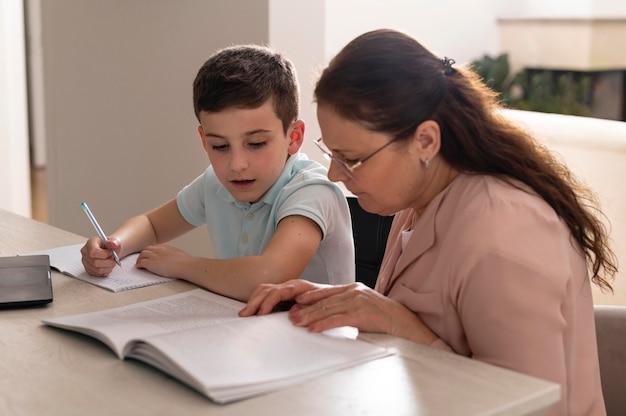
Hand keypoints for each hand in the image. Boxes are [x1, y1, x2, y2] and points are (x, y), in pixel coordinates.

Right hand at [81, 236, 120, 276]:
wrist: (109, 250)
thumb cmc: (110, 245)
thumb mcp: (115, 241)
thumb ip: (114, 242)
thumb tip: (112, 243)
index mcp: (90, 243)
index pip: (93, 251)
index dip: (104, 254)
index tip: (111, 252)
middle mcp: (85, 252)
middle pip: (95, 262)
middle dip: (108, 262)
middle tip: (114, 258)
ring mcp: (85, 261)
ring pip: (97, 269)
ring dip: (108, 267)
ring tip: (112, 262)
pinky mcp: (88, 269)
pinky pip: (98, 274)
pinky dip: (106, 271)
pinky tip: (108, 265)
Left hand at [135, 244, 189, 277]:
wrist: (184, 265)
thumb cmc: (185, 262)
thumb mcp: (179, 255)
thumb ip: (174, 255)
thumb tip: (175, 258)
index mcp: (166, 247)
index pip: (154, 247)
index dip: (150, 251)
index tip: (149, 255)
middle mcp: (158, 250)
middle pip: (146, 250)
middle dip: (143, 254)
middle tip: (142, 259)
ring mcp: (154, 256)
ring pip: (142, 255)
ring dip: (139, 259)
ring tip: (139, 263)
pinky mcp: (151, 263)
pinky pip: (141, 263)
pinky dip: (139, 265)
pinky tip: (139, 268)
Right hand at [239, 279, 323, 315]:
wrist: (333, 296)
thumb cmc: (328, 300)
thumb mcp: (322, 305)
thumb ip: (308, 308)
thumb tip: (293, 313)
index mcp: (298, 287)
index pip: (278, 292)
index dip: (267, 303)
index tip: (260, 314)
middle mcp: (289, 286)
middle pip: (266, 289)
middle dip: (254, 302)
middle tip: (244, 315)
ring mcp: (285, 289)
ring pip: (263, 290)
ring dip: (252, 301)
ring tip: (244, 314)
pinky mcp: (282, 295)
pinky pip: (264, 294)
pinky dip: (256, 300)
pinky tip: (251, 310)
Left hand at [240, 279, 437, 344]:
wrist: (408, 325)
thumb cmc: (384, 321)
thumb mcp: (361, 311)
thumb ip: (344, 310)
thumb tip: (324, 318)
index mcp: (351, 289)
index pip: (324, 293)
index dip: (305, 297)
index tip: (289, 302)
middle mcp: (353, 290)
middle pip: (323, 299)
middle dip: (303, 307)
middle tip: (286, 314)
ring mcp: (359, 300)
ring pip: (329, 308)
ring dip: (309, 316)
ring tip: (294, 322)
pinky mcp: (365, 313)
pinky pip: (341, 318)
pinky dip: (325, 323)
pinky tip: (314, 329)